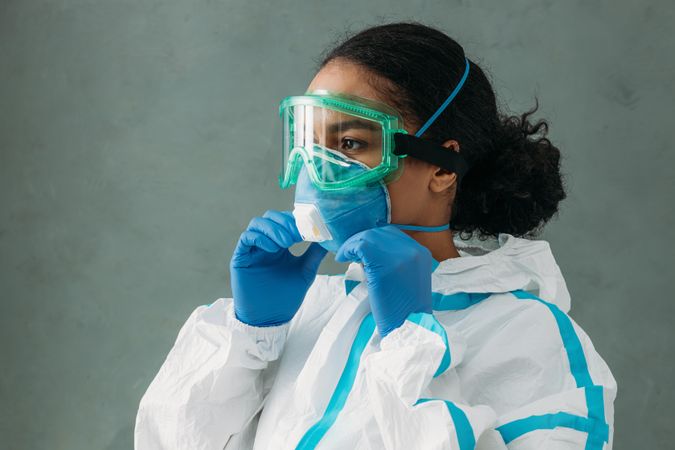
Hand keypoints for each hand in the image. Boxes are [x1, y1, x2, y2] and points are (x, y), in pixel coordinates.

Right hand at [230, 210, 327, 325]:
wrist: (270, 318)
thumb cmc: (286, 296)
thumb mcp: (305, 272)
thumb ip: (315, 254)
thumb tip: (329, 237)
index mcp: (279, 244)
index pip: (284, 220)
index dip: (295, 220)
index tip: (309, 228)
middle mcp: (265, 244)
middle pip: (269, 217)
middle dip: (284, 222)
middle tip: (297, 235)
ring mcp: (252, 250)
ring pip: (257, 224)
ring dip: (273, 228)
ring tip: (286, 242)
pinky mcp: (241, 258)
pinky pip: (246, 238)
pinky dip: (260, 238)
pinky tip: (273, 248)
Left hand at [335, 225, 432, 336]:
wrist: (408, 327)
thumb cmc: (405, 309)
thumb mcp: (408, 278)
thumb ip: (396, 261)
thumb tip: (371, 252)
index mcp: (421, 253)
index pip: (392, 235)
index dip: (373, 239)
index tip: (362, 249)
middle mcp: (412, 250)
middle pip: (380, 233)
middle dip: (362, 240)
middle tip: (351, 251)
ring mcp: (399, 256)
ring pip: (368, 237)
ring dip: (354, 245)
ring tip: (346, 255)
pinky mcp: (383, 265)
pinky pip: (360, 247)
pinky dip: (348, 250)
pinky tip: (343, 258)